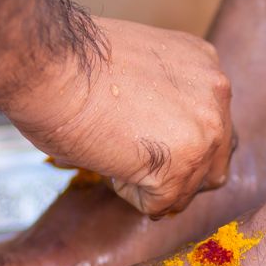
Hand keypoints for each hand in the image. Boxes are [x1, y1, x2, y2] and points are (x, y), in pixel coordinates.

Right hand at [11, 18, 234, 217]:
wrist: (49, 64)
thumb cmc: (71, 61)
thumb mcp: (138, 66)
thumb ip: (163, 96)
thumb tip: (155, 132)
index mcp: (204, 65)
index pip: (211, 124)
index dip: (177, 143)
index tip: (144, 140)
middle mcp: (216, 95)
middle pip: (215, 161)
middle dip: (178, 174)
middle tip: (135, 164)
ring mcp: (204, 133)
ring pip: (188, 189)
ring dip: (149, 183)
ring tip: (112, 150)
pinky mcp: (179, 168)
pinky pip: (158, 205)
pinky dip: (127, 192)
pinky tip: (106, 158)